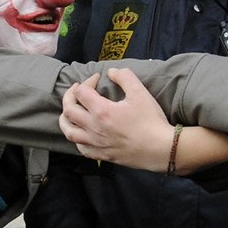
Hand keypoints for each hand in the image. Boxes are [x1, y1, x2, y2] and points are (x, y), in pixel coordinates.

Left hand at [59, 69, 175, 171]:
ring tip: (71, 111)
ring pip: (69, 132)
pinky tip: (82, 133)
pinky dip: (77, 138)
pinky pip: (81, 148)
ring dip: (66, 118)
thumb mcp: (140, 92)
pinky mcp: (102, 155)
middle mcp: (93, 128)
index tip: (98, 78)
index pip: (81, 92)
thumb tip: (111, 72)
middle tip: (78, 90)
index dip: (88, 80)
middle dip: (70, 96)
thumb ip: (124, 77)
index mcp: (101, 111)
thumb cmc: (150, 120)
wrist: (160, 149)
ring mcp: (96, 143)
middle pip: (69, 111)